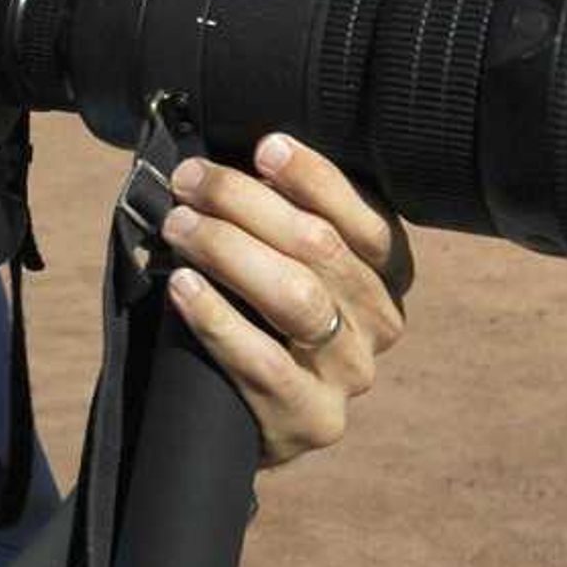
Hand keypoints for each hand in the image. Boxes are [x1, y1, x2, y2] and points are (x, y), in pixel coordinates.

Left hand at [160, 134, 410, 469]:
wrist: (249, 417)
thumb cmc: (262, 316)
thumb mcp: (286, 261)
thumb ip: (279, 218)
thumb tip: (226, 158)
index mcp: (387, 273)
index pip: (365, 217)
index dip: (315, 178)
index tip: (264, 148)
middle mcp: (381, 322)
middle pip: (320, 249)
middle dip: (247, 203)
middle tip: (190, 180)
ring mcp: (350, 374)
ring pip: (296, 299)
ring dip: (229, 251)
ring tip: (179, 226)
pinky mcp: (312, 418)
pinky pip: (263, 362)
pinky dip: (218, 318)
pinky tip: (182, 287)